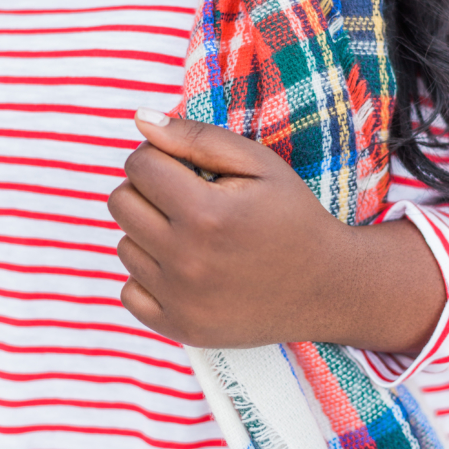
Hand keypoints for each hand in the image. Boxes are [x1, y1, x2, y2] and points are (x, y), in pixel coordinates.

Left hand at [107, 109, 445, 350]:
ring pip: (124, 246)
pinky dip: (150, 277)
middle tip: (187, 197)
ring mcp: (180, 300)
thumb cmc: (293, 215)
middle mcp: (185, 259)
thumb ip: (197, 136)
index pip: (139, 165)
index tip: (187, 167)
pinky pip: (129, 291)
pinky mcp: (179, 328)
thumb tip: (140, 120)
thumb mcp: (259, 163)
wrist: (328, 286)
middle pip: (121, 203)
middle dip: (148, 190)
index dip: (161, 157)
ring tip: (193, 235)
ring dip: (149, 233)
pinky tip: (185, 269)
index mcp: (204, 213)